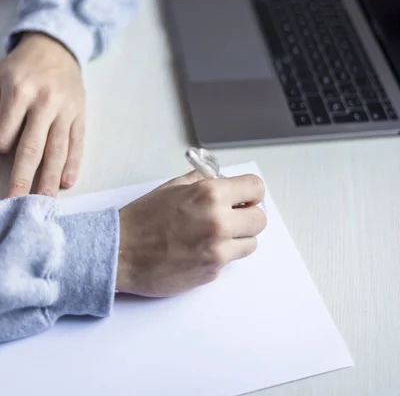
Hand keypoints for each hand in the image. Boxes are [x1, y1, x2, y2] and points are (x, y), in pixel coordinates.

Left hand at [0, 33, 84, 197]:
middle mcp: (44, 102)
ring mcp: (65, 110)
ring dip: (49, 179)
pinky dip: (73, 164)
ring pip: (57, 150)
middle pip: (32, 148)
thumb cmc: (21, 68)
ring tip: (44, 202)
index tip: (0, 160)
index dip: (0, 151)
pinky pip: (77, 143)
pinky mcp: (80, 115)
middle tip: (16, 202)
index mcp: (18, 91)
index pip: (5, 135)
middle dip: (23, 178)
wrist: (56, 48)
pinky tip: (67, 182)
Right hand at [117, 172, 266, 296]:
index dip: (250, 193)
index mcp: (210, 194)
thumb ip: (203, 182)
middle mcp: (218, 221)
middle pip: (260, 219)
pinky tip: (199, 249)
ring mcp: (217, 250)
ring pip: (251, 242)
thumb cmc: (142, 219)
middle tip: (231, 216)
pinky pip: (230, 260)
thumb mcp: (173, 187)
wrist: (120, 252)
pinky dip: (220, 255)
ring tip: (214, 235)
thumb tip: (224, 181)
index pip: (256, 188)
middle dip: (247, 216)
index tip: (244, 197)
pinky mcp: (212, 272)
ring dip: (238, 238)